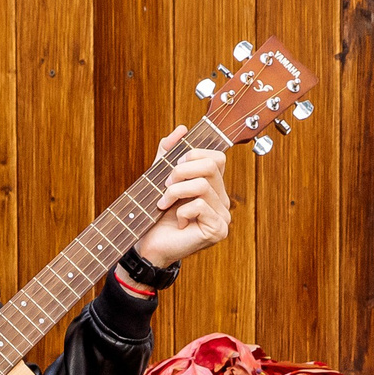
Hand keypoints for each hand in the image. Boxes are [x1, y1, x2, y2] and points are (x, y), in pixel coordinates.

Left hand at [133, 126, 231, 269]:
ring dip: (175, 191)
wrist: (149, 246)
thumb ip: (168, 153)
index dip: (194, 154)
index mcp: (214, 187)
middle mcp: (223, 201)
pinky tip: (179, 222)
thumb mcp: (160, 178)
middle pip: (211, 166)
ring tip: (163, 203)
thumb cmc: (156, 215)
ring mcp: (223, 217)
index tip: (174, 165)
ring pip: (203, 185)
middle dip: (181, 171)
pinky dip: (182, 211)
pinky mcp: (218, 230)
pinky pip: (201, 206)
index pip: (217, 157)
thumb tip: (182, 129)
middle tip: (165, 185)